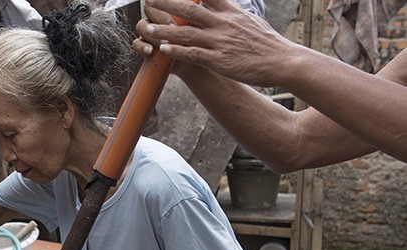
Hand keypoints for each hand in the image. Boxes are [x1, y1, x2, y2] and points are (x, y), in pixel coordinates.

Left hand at [135, 0, 305, 86]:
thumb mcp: (249, 20)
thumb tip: (221, 3)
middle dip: (166, 4)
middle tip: (149, 0)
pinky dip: (177, 51)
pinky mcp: (219, 60)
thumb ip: (230, 11)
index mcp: (230, 12)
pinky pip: (193, 54)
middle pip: (189, 9)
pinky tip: (163, 50)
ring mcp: (220, 42)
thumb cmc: (266, 43)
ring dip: (164, 31)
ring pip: (186, 33)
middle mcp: (223, 23)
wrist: (283, 61)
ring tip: (148, 29)